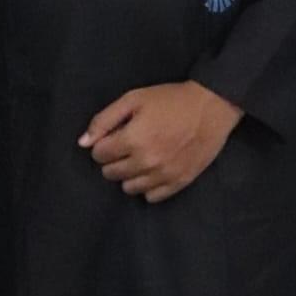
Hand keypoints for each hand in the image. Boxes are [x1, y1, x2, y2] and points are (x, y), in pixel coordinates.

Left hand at [80, 81, 243, 203]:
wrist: (212, 106)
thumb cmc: (171, 99)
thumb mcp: (134, 99)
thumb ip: (104, 120)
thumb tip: (83, 143)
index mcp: (132, 140)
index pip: (99, 155)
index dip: (104, 144)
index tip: (116, 136)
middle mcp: (146, 162)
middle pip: (111, 173)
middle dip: (114, 159)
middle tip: (129, 146)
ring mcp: (163, 175)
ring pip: (128, 188)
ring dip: (129, 174)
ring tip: (141, 158)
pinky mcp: (178, 183)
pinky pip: (150, 197)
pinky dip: (148, 186)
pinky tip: (153, 170)